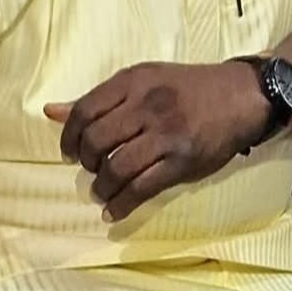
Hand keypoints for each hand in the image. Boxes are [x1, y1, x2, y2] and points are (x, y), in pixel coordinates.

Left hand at [45, 60, 270, 223]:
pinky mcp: (181, 161)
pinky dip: (121, 205)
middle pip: (96, 141)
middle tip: (89, 169)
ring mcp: (165, 134)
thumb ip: (100, 98)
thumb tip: (52, 112)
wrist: (239, 97)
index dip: (70, 136)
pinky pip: (141, 189)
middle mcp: (146, 105)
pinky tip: (113, 211)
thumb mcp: (144, 79)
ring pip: (116, 168)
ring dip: (101, 187)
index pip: (85, 110)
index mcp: (134, 81)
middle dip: (85, 162)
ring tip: (100, 192)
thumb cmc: (187, 87)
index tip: (69, 152)